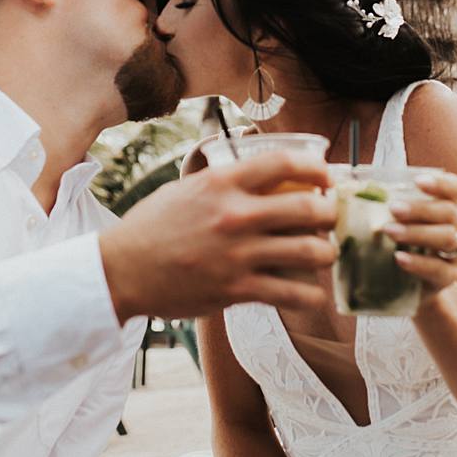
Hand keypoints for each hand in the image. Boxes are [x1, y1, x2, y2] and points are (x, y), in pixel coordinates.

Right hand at [99, 152, 334, 323]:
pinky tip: (310, 291)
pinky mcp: (237, 289)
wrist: (123, 270)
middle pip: (308, 207)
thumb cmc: (153, 226)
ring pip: (309, 252)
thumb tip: (258, 170)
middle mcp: (235, 215)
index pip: (285, 162)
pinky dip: (311, 294)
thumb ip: (223, 180)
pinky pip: (292, 293)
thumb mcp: (187, 188)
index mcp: (222, 182)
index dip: (317, 168)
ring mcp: (238, 254)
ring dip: (326, 253)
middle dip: (331, 213)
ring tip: (324, 254)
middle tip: (332, 218)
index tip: (328, 178)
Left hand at [384, 170, 456, 304]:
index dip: (440, 183)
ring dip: (418, 232)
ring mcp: (455, 252)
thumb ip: (377, 202)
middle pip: (449, 211)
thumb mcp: (388, 219)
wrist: (403, 283)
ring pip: (448, 238)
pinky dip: (420, 262)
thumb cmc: (394, 240)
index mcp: (446, 204)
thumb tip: (339, 186)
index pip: (454, 188)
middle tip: (393, 208)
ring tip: (390, 232)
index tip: (417, 181)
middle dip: (420, 209)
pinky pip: (440, 269)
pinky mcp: (448, 277)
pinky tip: (399, 258)